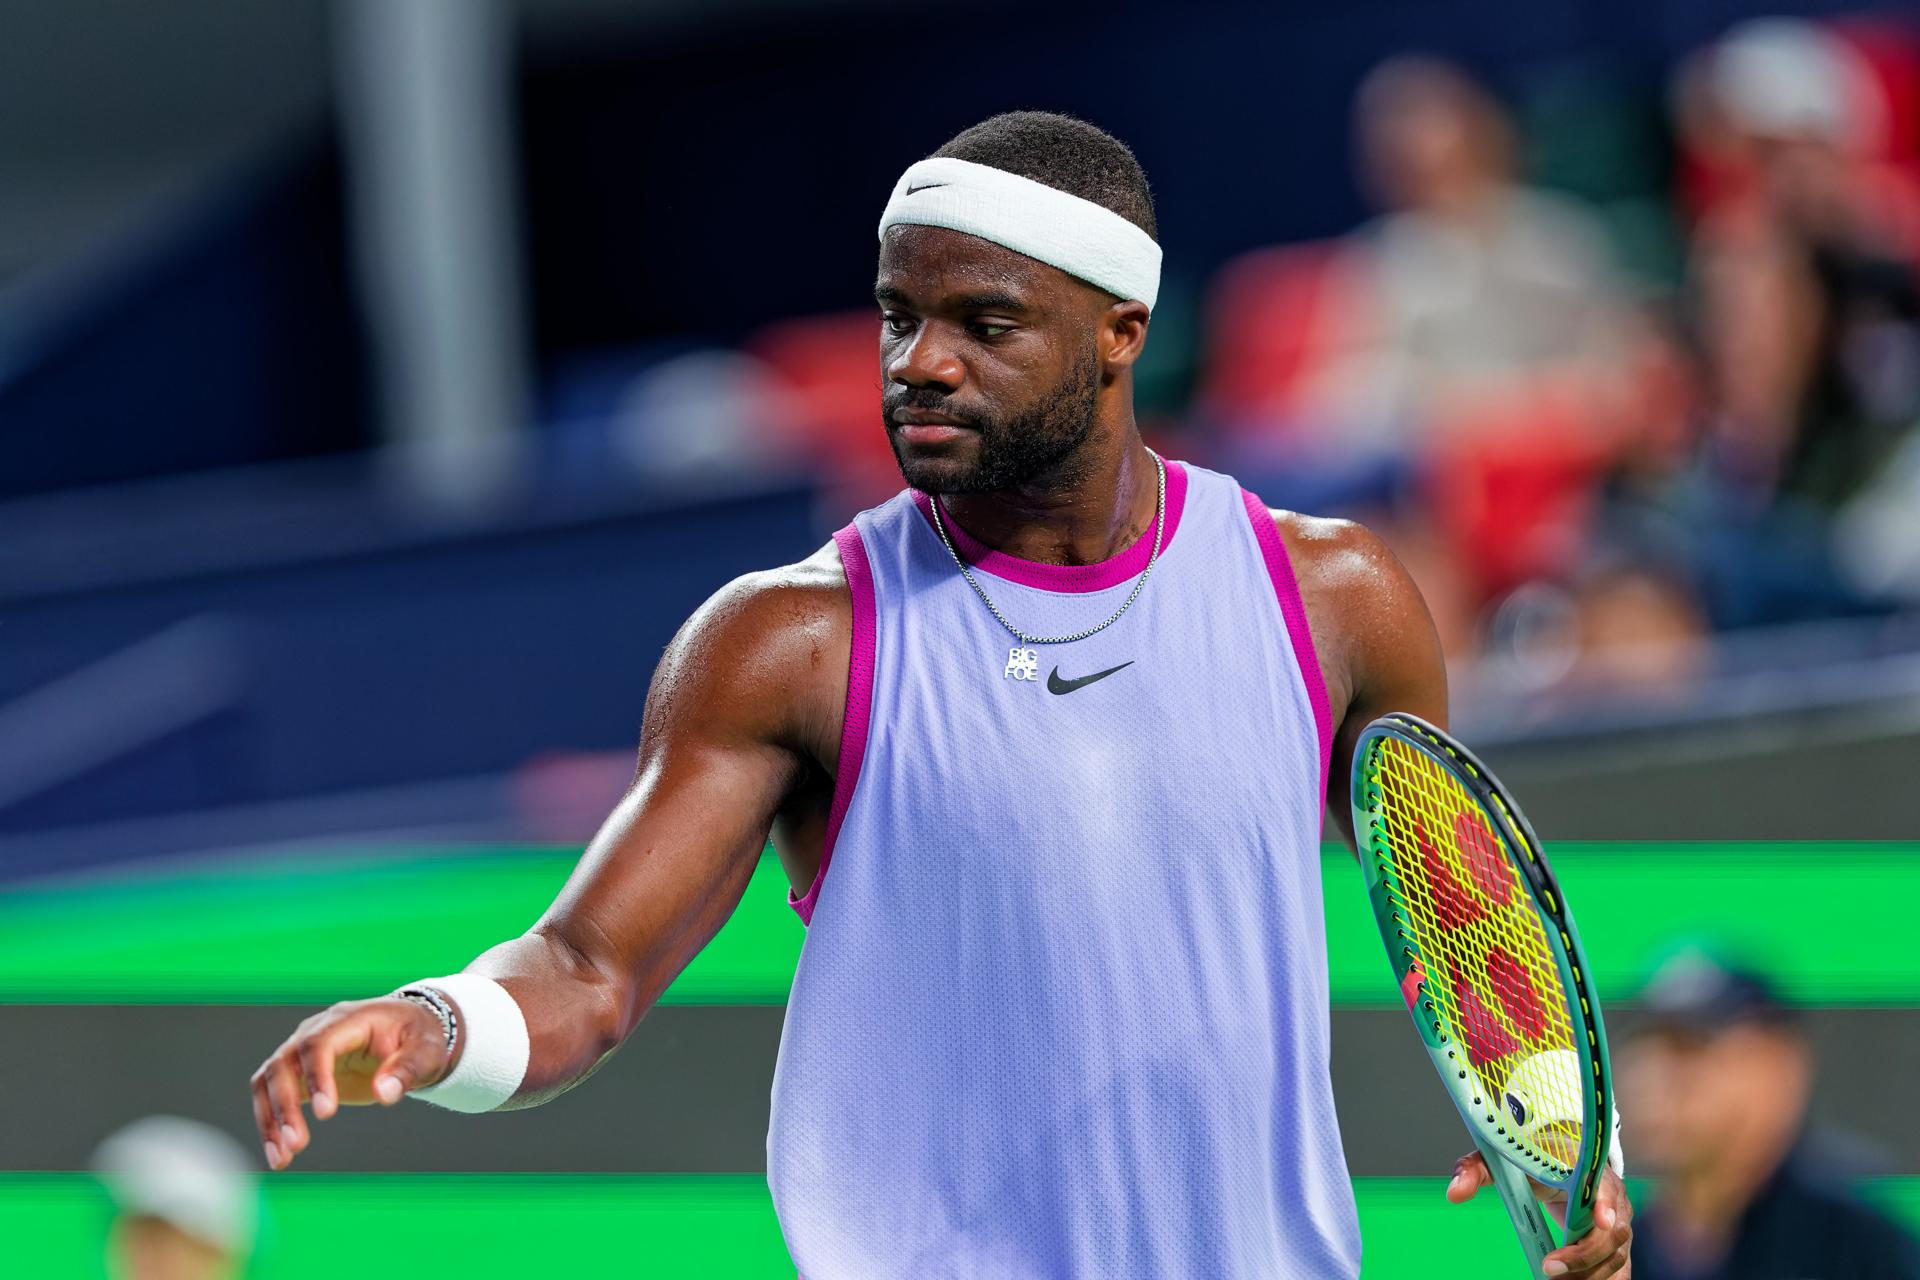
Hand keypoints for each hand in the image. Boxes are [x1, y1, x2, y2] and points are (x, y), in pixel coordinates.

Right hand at [248, 996, 454, 1170]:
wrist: (410, 1033)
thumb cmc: (420, 1039)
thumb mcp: (426, 1050)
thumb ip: (406, 1069)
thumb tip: (385, 1094)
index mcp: (348, 1019)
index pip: (318, 1044)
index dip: (317, 1077)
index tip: (327, 1114)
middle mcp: (316, 1031)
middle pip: (283, 1063)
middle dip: (285, 1105)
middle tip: (296, 1143)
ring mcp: (302, 1051)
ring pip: (268, 1081)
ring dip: (270, 1120)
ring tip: (281, 1158)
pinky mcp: (299, 1073)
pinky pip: (272, 1096)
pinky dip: (271, 1124)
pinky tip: (279, 1155)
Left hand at [1447, 1151, 1632, 1276]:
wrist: (1560, 1159)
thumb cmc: (1533, 1159)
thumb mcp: (1502, 1159)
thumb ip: (1476, 1170)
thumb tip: (1455, 1193)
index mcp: (1585, 1168)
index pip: (1603, 1184)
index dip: (1605, 1203)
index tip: (1600, 1221)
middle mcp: (1610, 1195)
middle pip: (1612, 1231)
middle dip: (1583, 1254)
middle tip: (1549, 1267)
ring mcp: (1617, 1220)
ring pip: (1615, 1255)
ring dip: (1588, 1273)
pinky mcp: (1615, 1241)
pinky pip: (1619, 1267)